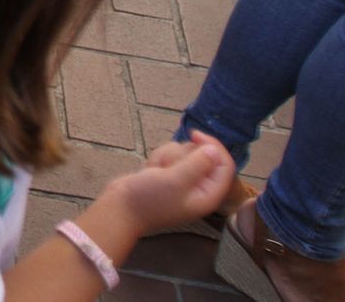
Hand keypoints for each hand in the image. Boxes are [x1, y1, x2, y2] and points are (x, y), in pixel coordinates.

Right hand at [109, 132, 235, 235]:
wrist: (120, 207)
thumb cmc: (149, 199)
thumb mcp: (175, 180)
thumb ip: (198, 164)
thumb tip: (214, 149)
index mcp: (209, 194)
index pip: (224, 164)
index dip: (213, 147)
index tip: (194, 135)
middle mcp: (199, 187)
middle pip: (203, 155)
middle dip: (182, 154)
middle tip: (168, 167)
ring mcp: (183, 180)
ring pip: (184, 152)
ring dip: (168, 156)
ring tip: (156, 170)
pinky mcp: (168, 174)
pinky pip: (170, 155)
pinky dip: (159, 158)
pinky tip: (150, 170)